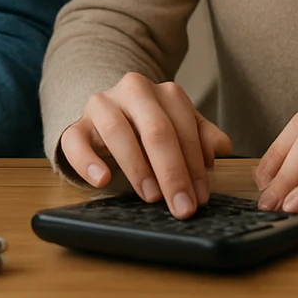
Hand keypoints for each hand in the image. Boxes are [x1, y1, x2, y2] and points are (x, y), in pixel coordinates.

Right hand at [59, 72, 231, 218]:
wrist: (110, 118)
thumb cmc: (151, 129)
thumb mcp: (181, 130)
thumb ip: (202, 137)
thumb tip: (221, 149)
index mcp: (164, 92)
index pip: (183, 127)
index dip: (194, 165)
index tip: (200, 197)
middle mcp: (133, 91)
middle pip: (156, 130)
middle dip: (172, 172)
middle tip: (181, 207)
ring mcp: (102, 105)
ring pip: (117, 131)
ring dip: (137, 168)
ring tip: (151, 196)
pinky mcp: (76, 125)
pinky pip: (76, 141)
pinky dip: (87, 161)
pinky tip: (101, 180)